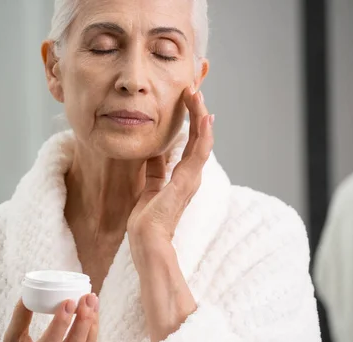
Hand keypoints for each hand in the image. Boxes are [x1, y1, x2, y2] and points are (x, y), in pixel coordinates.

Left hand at [127, 86, 213, 244]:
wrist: (147, 240)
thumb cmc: (147, 219)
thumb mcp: (150, 185)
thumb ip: (155, 168)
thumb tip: (154, 151)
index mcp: (182, 176)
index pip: (190, 143)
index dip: (190, 121)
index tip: (186, 101)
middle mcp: (191, 175)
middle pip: (199, 138)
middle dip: (197, 113)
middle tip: (194, 90)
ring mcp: (192, 178)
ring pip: (202, 140)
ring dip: (201, 116)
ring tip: (197, 95)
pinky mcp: (187, 181)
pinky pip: (199, 153)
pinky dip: (204, 134)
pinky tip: (205, 116)